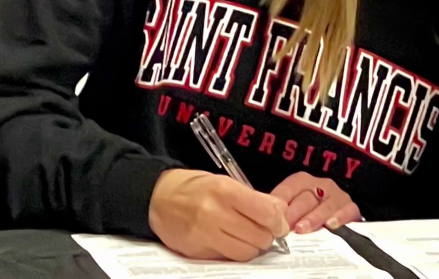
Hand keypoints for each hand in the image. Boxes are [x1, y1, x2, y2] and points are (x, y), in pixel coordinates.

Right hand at [148, 169, 290, 261]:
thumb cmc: (194, 187)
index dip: (279, 221)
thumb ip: (254, 197)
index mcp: (224, 190)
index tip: (279, 223)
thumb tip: (281, 212)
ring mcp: (205, 235)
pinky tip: (230, 241)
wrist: (157, 198)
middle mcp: (214, 213)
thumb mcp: (224, 181)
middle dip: (267, 235)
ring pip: (246, 252)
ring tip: (247, 236)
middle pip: (259, 236)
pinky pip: (228, 258)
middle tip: (263, 230)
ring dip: (252, 247)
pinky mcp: (197, 251)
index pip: (266, 213)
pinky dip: (234, 252)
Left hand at [271, 172, 361, 233]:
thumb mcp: (292, 206)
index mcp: (302, 181)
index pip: (289, 188)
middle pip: (307, 197)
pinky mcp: (351, 208)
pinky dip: (339, 218)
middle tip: (285, 227)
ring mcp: (337, 196)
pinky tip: (330, 225)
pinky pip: (348, 211)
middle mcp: (321, 185)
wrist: (334, 211)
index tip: (272, 217)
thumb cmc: (306, 212)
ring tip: (302, 229)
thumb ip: (279, 211)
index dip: (280, 202)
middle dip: (295, 212)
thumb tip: (261, 221)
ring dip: (313, 218)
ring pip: (325, 205)